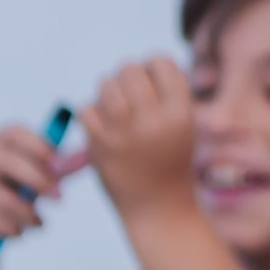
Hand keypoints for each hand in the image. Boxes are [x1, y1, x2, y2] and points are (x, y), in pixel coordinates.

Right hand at [0, 124, 84, 254]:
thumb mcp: (32, 180)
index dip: (39, 146)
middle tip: (60, 197)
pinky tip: (17, 232)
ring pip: (4, 198)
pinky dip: (13, 230)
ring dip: (29, 214)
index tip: (59, 165)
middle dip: (39, 180)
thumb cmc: (7, 198)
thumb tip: (90, 155)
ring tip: (38, 222)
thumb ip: (57, 168)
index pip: (14, 133)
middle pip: (7, 160)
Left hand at [80, 58, 198, 221]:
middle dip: (126, 77)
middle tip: (129, 97)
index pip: (160, 62)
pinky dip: (91, 113)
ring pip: (105, 84)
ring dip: (107, 91)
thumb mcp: (184, 125)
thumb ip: (166, 93)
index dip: (152, 68)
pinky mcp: (99, 145)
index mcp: (181, 113)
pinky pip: (86, 108)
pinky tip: (103, 126)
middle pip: (129, 69)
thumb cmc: (171, 159)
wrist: (158, 208)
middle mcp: (154, 120)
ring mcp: (124, 133)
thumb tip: (137, 64)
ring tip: (116, 108)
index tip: (151, 86)